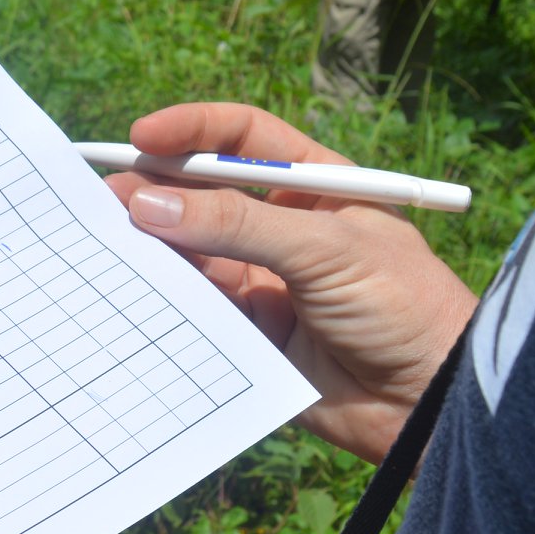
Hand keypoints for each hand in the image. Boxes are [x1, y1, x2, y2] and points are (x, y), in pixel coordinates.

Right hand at [106, 103, 476, 462]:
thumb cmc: (400, 305)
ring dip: (151, 241)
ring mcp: (262, 278)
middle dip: (156, 188)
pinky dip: (161, 293)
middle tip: (107, 195)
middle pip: (204, 192)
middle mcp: (283, 226)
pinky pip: (193, 303)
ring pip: (191, 249)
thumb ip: (237, 224)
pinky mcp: (246, 330)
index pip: (242, 138)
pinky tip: (133, 286)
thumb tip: (149, 205)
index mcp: (314, 185)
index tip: (143, 138)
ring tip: (107, 239)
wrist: (427, 403)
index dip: (192, 131)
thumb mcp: (324, 249)